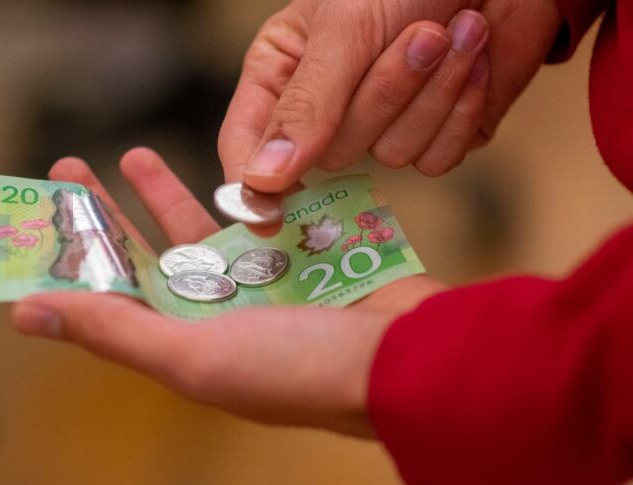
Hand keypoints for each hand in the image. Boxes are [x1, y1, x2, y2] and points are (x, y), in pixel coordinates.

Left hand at [11, 150, 445, 437]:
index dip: (73, 254)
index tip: (41, 213)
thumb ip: (115, 329)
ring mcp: (258, 283)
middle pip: (145, 255)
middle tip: (69, 166)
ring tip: (132, 154)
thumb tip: (27, 313)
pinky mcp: (297, 257)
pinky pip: (252, 217)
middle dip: (105, 212)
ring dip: (161, 193)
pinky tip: (215, 169)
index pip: (111, 295)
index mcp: (184, 344)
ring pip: (194, 229)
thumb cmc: (297, 369)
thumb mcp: (195, 353)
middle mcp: (216, 315)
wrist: (408, 359)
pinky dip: (233, 192)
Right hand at [219, 0, 560, 188]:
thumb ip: (305, 106)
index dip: (253, 188)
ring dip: (430, 94)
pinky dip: (459, 111)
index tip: (266, 220)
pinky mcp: (435, 136)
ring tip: (452, 29)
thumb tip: (262, 179)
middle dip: (381, 98)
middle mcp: (328, 107)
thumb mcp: (344, 28)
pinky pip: (436, 158)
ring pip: (392, 157)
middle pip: (333, 155)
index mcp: (284, 72)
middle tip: (418, 37)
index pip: (248, 145)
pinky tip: (472, 59)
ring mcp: (384, 126)